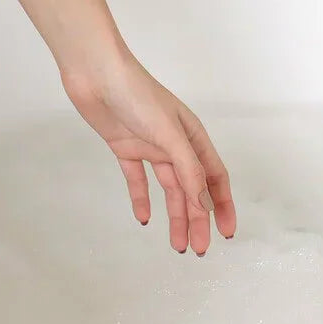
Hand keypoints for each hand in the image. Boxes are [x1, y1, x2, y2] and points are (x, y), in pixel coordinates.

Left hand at [61, 51, 236, 255]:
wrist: (95, 74)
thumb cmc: (137, 94)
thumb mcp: (169, 135)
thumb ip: (188, 171)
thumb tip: (203, 206)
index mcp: (193, 138)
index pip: (214, 179)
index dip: (222, 206)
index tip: (227, 233)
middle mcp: (176, 145)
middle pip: (193, 190)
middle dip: (197, 220)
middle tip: (199, 249)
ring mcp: (151, 147)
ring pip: (169, 190)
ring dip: (174, 216)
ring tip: (177, 245)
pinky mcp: (126, 149)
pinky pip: (138, 180)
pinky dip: (141, 199)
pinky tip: (144, 219)